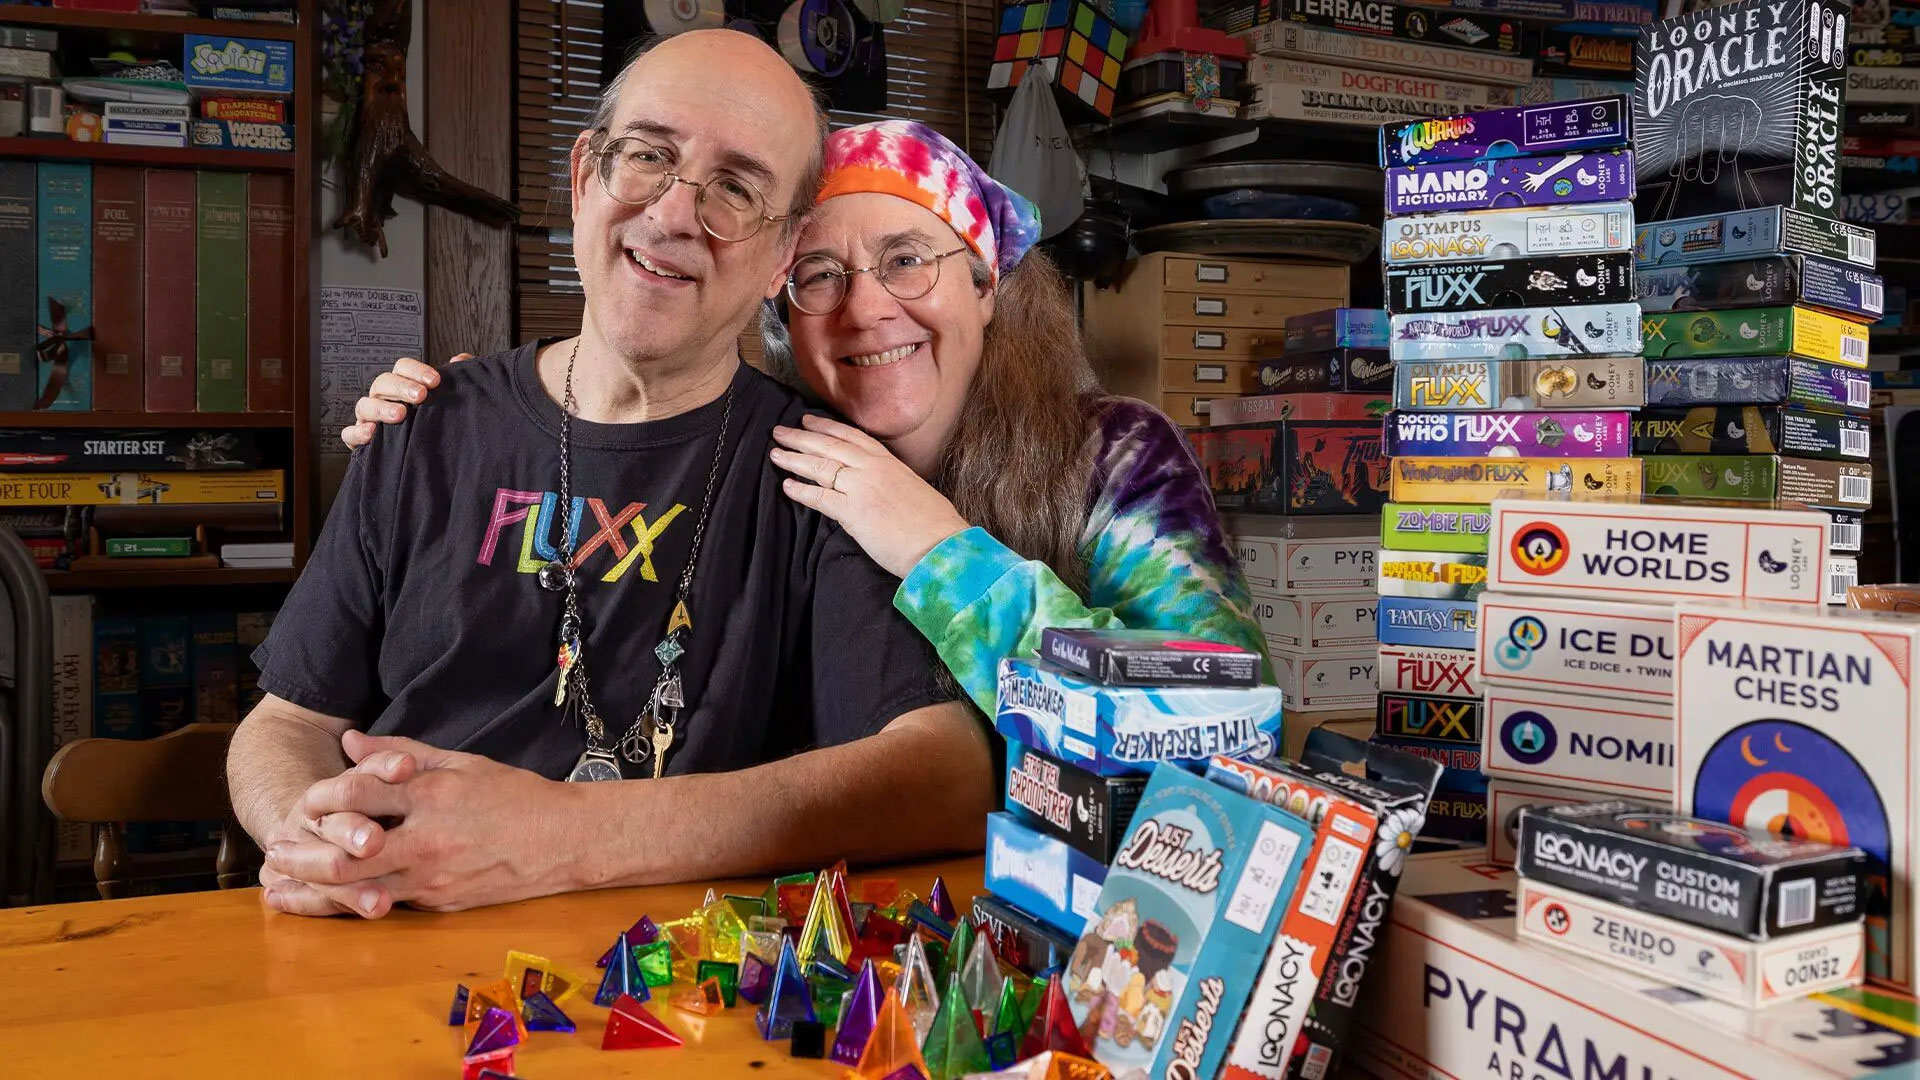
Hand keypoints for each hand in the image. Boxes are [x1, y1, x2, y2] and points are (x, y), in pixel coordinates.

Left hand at [261, 731, 582, 912]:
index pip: (358, 793)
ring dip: (312, 892)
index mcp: (432, 796)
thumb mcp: (461, 762)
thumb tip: (350, 739)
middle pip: (345, 855)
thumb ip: (401, 750)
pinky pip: (386, 904)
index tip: (303, 801)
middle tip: (272, 853)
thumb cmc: (516, 796)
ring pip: (358, 891)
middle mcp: (427, 840)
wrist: (565, 842)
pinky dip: (350, 904)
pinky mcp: (439, 905)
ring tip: (279, 888)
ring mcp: (432, 879)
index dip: (323, 796)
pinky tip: (324, 904)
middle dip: (301, 857)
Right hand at [339, 353, 468, 448]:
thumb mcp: (451, 401)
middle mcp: (383, 398)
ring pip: (365, 405)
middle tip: (421, 396)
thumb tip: (459, 359)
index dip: (416, 370)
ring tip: (401, 415)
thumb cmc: (436, 423)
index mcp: (402, 385)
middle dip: (401, 387)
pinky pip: (350, 434)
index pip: (402, 367)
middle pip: (383, 382)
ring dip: (381, 408)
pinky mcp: (360, 440)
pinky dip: (357, 432)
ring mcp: (369, 418)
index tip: (436, 381)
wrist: (430, 460)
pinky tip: (372, 433)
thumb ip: (457, 378)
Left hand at [769, 413, 970, 577]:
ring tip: (775, 454)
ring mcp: (861, 488)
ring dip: (794, 459)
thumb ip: (889, 484)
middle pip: (829, 445)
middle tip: (780, 431)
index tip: (808, 420)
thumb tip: (874, 490)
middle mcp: (873, 468)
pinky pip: (820, 497)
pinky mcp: (853, 511)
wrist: (941, 544)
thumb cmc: (933, 523)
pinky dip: (801, 491)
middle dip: (801, 437)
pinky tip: (786, 486)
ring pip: (820, 466)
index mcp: (889, 462)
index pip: (851, 436)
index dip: (826, 427)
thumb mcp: (912, 490)